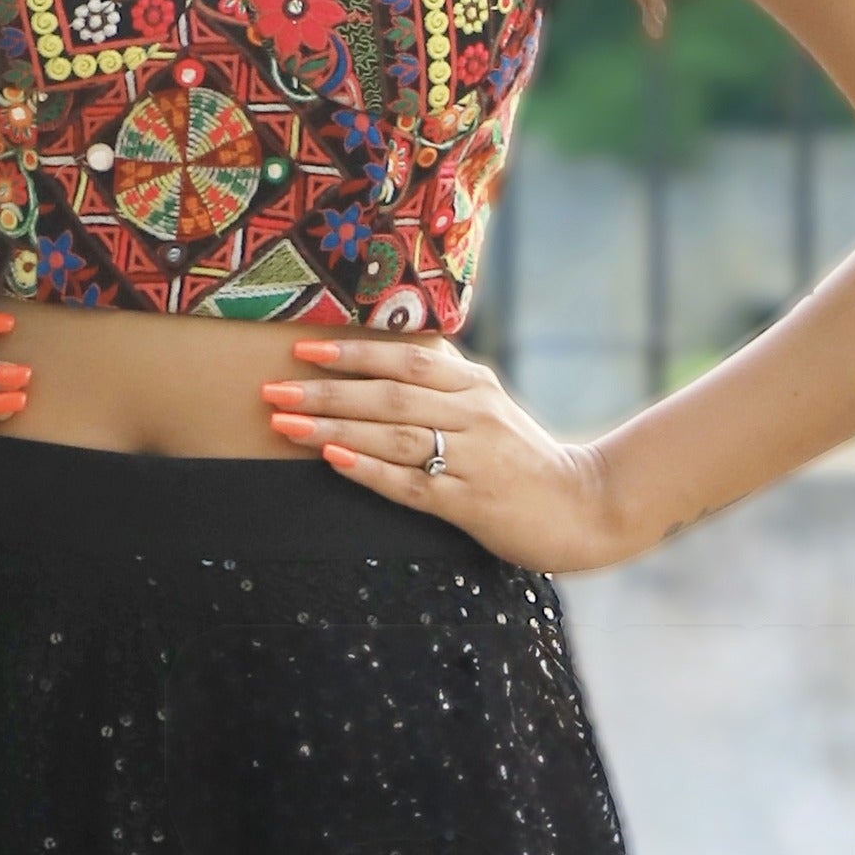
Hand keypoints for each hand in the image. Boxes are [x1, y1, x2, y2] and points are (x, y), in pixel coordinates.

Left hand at [260, 331, 630, 571]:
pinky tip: (333, 459)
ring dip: (334, 428)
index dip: (352, 352)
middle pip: (389, 395)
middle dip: (325, 391)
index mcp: (474, 385)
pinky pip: (412, 484)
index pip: (406, 358)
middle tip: (272, 388)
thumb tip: (387, 357)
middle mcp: (474, 414)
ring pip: (395, 435)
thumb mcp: (489, 407)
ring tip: (285, 424)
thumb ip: (443, 383)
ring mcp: (474, 458)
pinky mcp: (472, 503)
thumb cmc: (522, 458)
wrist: (583, 505)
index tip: (302, 348)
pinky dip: (370, 470)